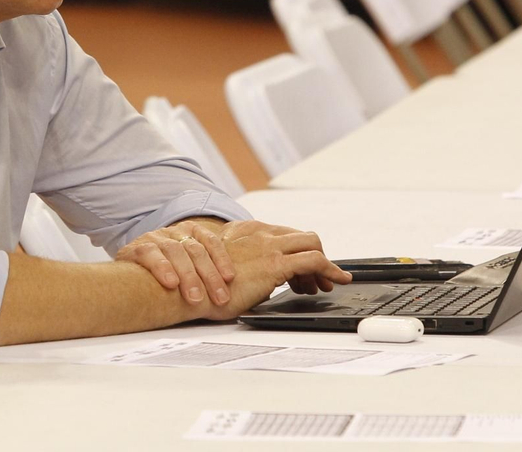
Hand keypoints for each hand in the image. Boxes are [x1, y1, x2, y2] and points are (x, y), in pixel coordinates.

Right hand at [116, 218, 235, 306]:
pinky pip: (150, 254)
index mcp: (190, 232)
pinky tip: (171, 282)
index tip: (230, 279)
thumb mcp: (190, 266)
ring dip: (188, 276)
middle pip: (196, 250)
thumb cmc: (167, 272)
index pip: (210, 241)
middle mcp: (174, 233)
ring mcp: (155, 239)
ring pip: (176, 252)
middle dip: (209, 275)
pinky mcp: (136, 248)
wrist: (127, 275)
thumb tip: (240, 287)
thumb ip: (208, 270)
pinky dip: (162, 268)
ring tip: (196, 298)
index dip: (221, 259)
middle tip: (220, 298)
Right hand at [198, 221, 351, 320]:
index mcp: (245, 230)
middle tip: (316, 281)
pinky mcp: (274, 264)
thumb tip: (253, 280)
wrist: (187, 290)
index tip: (301, 273)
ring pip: (312, 243)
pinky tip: (333, 281)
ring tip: (323, 285)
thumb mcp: (221, 267)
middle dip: (314, 257)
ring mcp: (268, 246)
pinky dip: (329, 270)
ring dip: (322, 264)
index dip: (296, 252)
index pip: (283, 234)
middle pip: (300, 236)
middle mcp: (259, 233)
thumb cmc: (199, 285)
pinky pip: (315, 260)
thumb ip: (240, 265)